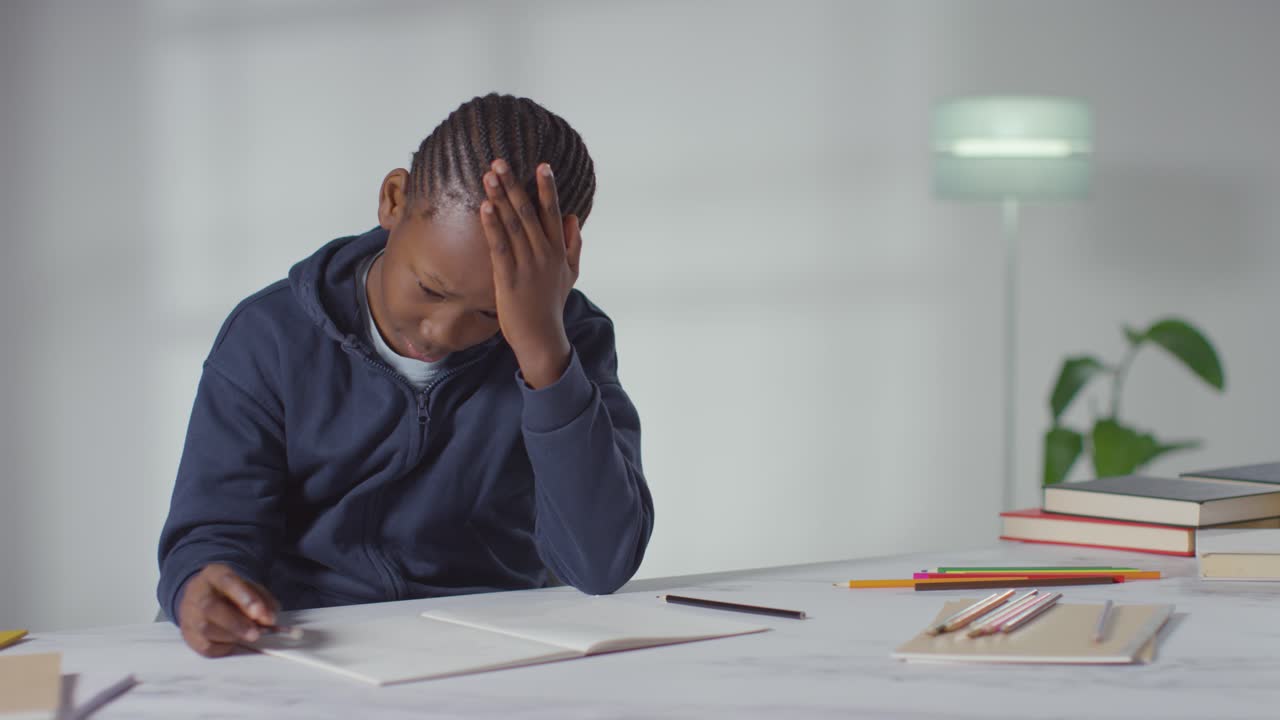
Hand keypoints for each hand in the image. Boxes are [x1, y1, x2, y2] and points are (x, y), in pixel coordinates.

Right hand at [177, 563, 280, 656]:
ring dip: (232, 636)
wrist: (201, 597)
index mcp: (214, 574)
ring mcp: (188, 615)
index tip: (260, 613)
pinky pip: (205, 646)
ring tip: (250, 636)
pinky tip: (235, 641)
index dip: (244, 597)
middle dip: (236, 623)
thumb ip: (263, 601)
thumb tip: (269, 620)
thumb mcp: (249, 587)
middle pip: (211, 607)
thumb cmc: (230, 593)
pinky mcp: (188, 635)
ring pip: (206, 629)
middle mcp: (196, 593)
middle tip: (256, 633)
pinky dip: (224, 648)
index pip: (226, 581)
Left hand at [479, 159, 582, 388]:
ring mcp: (527, 265)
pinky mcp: (508, 278)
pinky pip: (499, 246)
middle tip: (501, 161)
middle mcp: (544, 254)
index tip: (542, 164)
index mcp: (558, 251)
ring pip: (513, 225)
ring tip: (489, 175)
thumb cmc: (552, 305)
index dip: (547, 188)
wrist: (542, 337)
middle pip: (528, 212)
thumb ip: (573, 245)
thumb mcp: (570, 274)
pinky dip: (492, 225)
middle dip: (515, 184)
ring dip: (500, 197)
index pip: (553, 212)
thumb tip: (574, 218)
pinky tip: (484, 207)